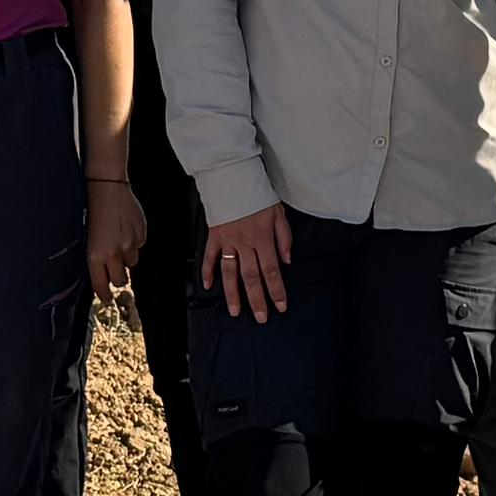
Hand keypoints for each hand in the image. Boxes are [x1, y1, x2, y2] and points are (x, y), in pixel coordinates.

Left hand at [87, 178, 149, 295]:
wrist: (107, 186)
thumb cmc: (92, 208)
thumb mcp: (87, 236)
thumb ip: (95, 255)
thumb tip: (100, 269)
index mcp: (95, 255)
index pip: (101, 286)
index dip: (104, 295)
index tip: (106, 298)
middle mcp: (113, 253)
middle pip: (121, 281)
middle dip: (118, 278)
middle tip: (115, 270)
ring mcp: (129, 244)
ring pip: (132, 263)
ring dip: (126, 257)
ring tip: (119, 241)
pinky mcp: (140, 234)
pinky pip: (140, 245)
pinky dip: (134, 242)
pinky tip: (126, 229)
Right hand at [201, 204, 290, 320]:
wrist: (233, 177)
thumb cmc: (258, 194)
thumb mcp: (278, 213)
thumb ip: (284, 238)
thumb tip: (288, 260)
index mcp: (263, 238)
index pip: (272, 270)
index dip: (277, 290)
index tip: (281, 306)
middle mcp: (245, 243)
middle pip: (252, 277)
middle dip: (257, 300)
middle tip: (261, 318)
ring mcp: (227, 241)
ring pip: (230, 273)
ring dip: (233, 294)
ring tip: (236, 311)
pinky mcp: (214, 236)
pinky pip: (210, 257)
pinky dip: (208, 272)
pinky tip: (208, 286)